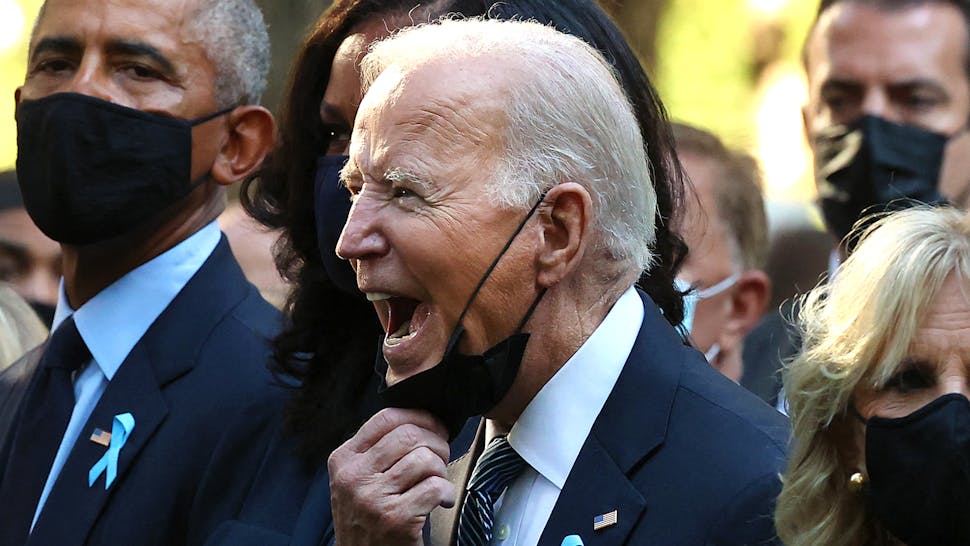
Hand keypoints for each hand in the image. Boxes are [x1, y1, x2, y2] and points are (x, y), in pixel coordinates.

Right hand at [329, 408, 454, 545]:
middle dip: (437, 443)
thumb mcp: (356, 480)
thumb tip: (419, 421)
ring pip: (425, 459)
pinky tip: (442, 501)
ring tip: (438, 483)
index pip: (386, 418)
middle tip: (442, 457)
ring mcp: (373, 498)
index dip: (419, 416)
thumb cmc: (367, 520)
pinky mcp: (395, 519)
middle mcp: (354, 477)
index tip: (435, 426)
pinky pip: (435, 487)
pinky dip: (447, 493)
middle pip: (409, 435)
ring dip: (442, 470)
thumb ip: (376, 451)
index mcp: (343, 460)